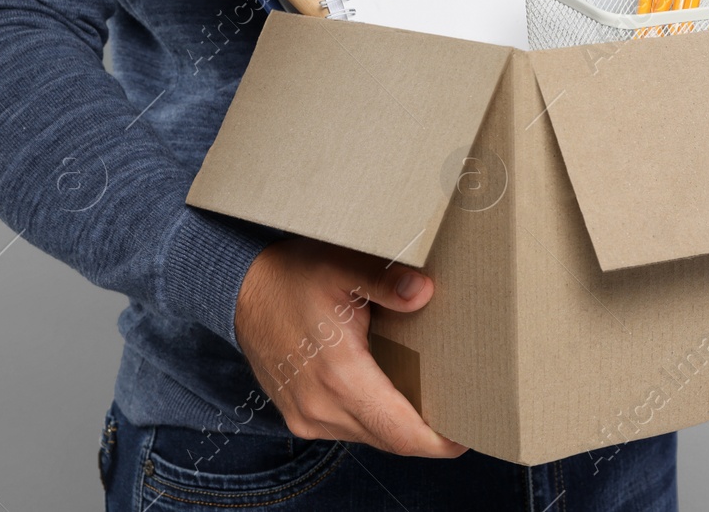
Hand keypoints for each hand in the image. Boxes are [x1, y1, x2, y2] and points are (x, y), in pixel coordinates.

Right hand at [234, 237, 465, 457]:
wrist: (240, 289)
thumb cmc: (292, 276)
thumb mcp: (342, 266)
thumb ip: (386, 281)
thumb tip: (423, 291)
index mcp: (339, 377)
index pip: (400, 432)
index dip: (438, 442)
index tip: (468, 436)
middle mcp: (321, 407)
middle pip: (391, 439)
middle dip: (428, 434)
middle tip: (463, 414)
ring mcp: (307, 416)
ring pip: (370, 436)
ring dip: (401, 426)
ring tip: (435, 403)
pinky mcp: (300, 414)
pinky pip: (350, 428)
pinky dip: (376, 419)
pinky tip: (393, 395)